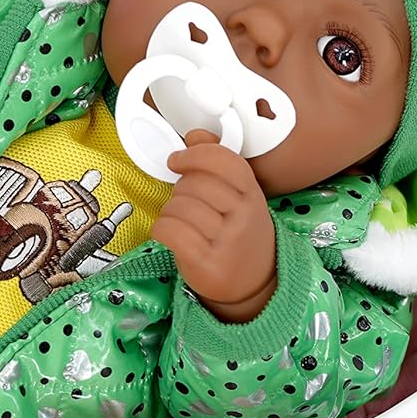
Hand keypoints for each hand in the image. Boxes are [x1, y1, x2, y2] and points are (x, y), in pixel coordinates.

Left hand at [151, 131, 276, 321]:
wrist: (253, 283)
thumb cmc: (239, 234)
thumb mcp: (238, 196)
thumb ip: (217, 162)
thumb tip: (194, 134)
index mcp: (251, 194)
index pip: (224, 161)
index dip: (195, 155)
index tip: (177, 160)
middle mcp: (243, 216)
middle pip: (195, 185)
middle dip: (180, 190)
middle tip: (185, 201)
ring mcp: (226, 241)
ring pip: (179, 207)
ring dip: (171, 212)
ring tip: (183, 222)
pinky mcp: (205, 263)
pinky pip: (170, 231)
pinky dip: (162, 229)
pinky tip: (170, 234)